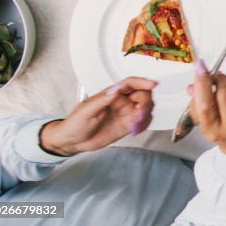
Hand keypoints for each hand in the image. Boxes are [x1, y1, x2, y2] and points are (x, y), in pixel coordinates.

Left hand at [39, 77, 155, 155]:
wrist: (72, 142)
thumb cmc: (74, 124)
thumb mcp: (86, 111)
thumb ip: (102, 100)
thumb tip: (116, 89)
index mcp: (111, 94)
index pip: (130, 83)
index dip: (143, 82)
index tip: (153, 84)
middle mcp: (120, 102)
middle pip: (142, 94)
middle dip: (145, 102)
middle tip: (139, 113)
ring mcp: (125, 113)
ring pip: (145, 108)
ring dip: (145, 115)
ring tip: (135, 125)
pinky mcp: (127, 126)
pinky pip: (142, 122)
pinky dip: (144, 124)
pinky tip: (136, 129)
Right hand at [188, 63, 225, 157]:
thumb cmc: (223, 131)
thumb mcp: (204, 123)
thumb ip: (196, 104)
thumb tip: (193, 85)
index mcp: (214, 130)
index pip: (205, 105)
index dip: (202, 83)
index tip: (201, 68)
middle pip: (224, 92)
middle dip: (219, 79)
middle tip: (217, 79)